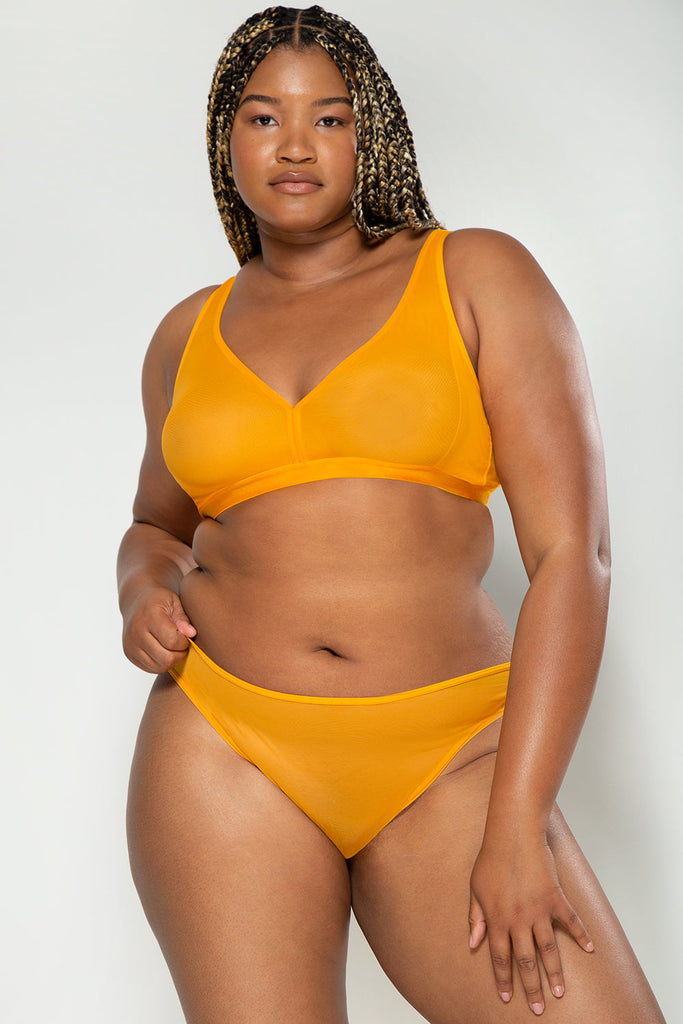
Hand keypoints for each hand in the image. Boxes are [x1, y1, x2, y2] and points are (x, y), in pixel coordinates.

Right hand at [122, 586, 196, 672]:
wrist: (135, 603)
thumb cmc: (157, 601)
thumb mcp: (173, 601)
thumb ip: (183, 618)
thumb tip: (191, 634)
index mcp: (149, 616)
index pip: (172, 641)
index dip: (184, 642)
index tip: (185, 636)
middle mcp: (137, 632)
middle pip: (166, 658)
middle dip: (180, 654)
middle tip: (182, 645)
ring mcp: (131, 645)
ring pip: (159, 666)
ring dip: (172, 661)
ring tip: (173, 648)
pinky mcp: (129, 654)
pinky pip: (151, 669)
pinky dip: (161, 664)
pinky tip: (164, 651)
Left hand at [468, 833, 593, 1014]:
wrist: (513, 834)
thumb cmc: (491, 859)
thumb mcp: (475, 889)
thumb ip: (474, 918)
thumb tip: (472, 943)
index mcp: (496, 918)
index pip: (499, 956)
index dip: (503, 978)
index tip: (506, 997)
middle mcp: (518, 919)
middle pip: (525, 960)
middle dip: (531, 987)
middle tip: (537, 1008)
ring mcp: (538, 910)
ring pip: (548, 949)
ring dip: (554, 972)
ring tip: (559, 992)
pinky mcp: (555, 898)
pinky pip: (570, 921)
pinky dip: (581, 935)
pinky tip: (589, 949)